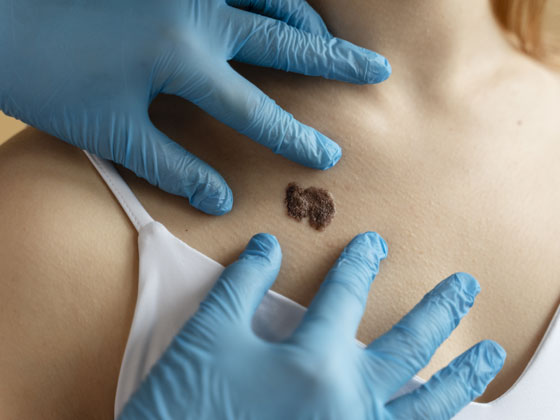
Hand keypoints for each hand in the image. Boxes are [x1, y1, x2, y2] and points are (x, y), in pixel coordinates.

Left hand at [0, 0, 389, 214]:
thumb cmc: (46, 74)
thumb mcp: (109, 129)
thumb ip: (171, 165)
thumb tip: (220, 199)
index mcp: (184, 59)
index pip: (258, 108)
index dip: (297, 136)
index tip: (329, 155)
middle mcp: (198, 12)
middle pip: (285, 38)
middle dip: (335, 59)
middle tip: (375, 69)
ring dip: (305, 14)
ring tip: (331, 32)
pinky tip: (277, 0)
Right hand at [119, 232, 504, 419]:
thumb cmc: (185, 408)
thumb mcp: (206, 336)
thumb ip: (241, 284)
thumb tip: (265, 246)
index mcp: (313, 365)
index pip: (344, 297)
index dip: (358, 264)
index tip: (373, 246)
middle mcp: (348, 405)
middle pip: (407, 347)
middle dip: (438, 310)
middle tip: (463, 286)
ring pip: (423, 408)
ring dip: (458, 378)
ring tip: (485, 355)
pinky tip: (439, 415)